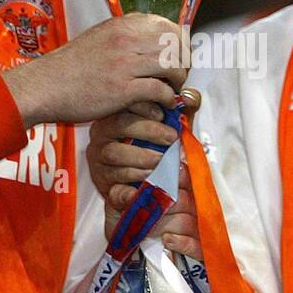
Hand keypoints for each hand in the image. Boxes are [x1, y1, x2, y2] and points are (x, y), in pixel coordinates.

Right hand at [3, 14, 188, 126]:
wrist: (45, 86)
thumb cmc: (71, 67)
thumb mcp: (100, 38)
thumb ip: (126, 36)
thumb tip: (152, 41)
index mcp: (122, 25)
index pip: (168, 25)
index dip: (180, 43)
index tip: (179, 56)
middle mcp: (126, 39)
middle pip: (176, 44)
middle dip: (183, 61)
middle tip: (178, 76)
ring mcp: (125, 63)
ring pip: (172, 65)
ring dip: (178, 80)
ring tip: (172, 89)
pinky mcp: (122, 88)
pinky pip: (159, 89)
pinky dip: (166, 98)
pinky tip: (162, 103)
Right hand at [89, 91, 202, 259]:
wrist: (146, 196)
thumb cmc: (155, 154)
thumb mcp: (170, 131)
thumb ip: (182, 113)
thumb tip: (191, 96)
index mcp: (114, 120)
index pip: (123, 104)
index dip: (144, 107)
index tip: (164, 114)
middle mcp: (102, 139)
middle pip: (117, 125)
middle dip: (148, 130)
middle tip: (170, 138)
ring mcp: (100, 164)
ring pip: (115, 154)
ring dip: (143, 157)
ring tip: (162, 162)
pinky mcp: (106, 189)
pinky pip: (116, 188)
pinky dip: (130, 191)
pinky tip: (143, 189)